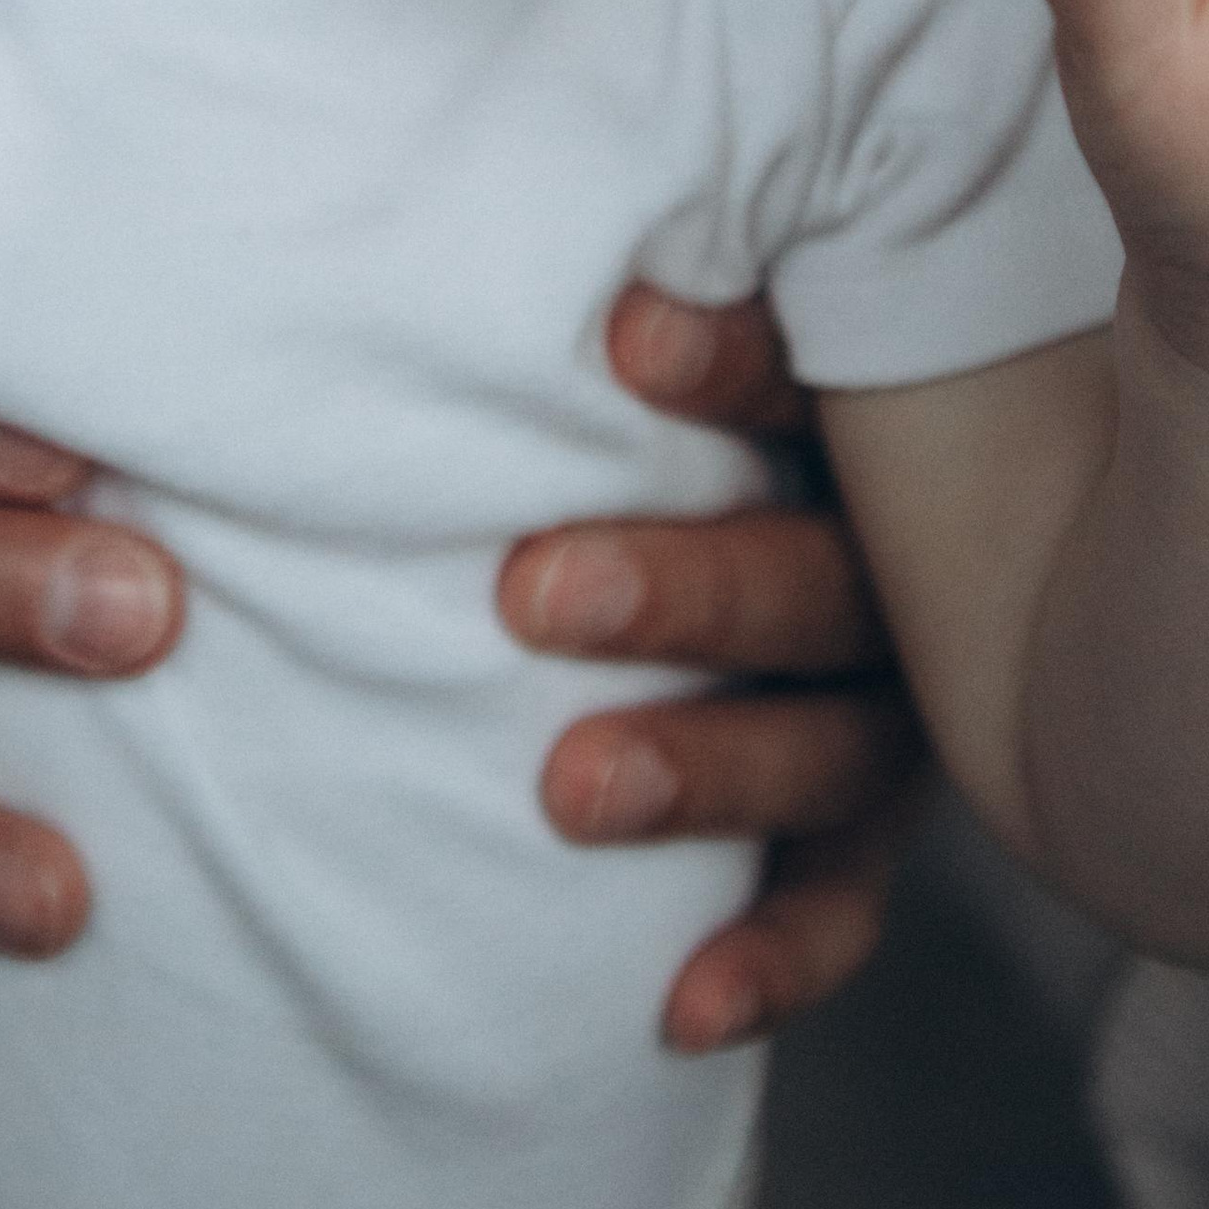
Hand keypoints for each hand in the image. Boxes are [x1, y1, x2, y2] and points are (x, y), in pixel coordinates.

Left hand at [498, 283, 925, 1051]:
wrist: (650, 555)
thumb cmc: (587, 413)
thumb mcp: (580, 340)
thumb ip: (533, 304)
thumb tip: (324, 207)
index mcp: (825, 415)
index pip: (807, 378)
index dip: (729, 360)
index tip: (621, 336)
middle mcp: (881, 554)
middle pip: (816, 574)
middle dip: (682, 584)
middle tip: (530, 590)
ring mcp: (884, 693)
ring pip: (832, 743)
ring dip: (709, 767)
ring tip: (568, 787)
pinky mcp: (860, 818)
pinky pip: (839, 899)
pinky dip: (772, 950)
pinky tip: (681, 1001)